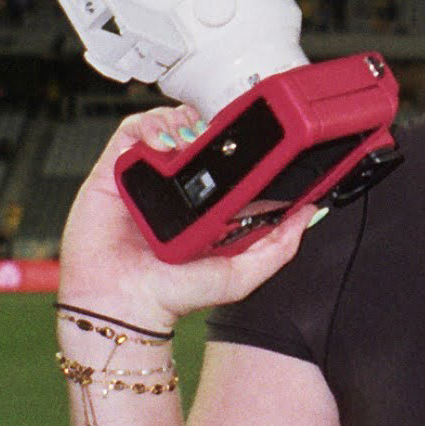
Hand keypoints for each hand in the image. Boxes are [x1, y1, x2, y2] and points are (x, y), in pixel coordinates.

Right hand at [56, 104, 322, 330]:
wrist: (125, 305)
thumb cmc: (172, 295)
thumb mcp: (241, 275)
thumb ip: (279, 247)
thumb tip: (308, 214)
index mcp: (206, 202)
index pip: (226, 154)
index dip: (239, 137)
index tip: (254, 131)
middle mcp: (176, 185)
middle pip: (196, 130)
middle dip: (210, 121)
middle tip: (220, 132)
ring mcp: (146, 175)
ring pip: (167, 123)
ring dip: (183, 120)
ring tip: (191, 138)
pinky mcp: (115, 170)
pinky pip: (131, 131)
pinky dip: (150, 125)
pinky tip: (163, 143)